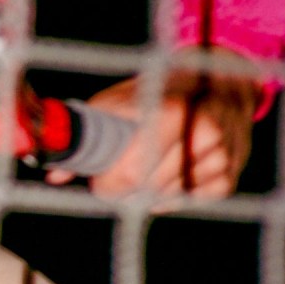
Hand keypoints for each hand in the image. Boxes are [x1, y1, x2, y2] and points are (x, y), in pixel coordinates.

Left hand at [48, 70, 258, 203]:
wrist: (218, 82)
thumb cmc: (159, 90)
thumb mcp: (120, 99)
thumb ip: (89, 132)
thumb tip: (55, 174)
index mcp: (172, 113)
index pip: (131, 174)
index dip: (108, 184)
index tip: (100, 179)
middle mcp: (203, 135)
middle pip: (146, 189)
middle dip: (124, 189)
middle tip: (117, 177)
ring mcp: (220, 157)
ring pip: (165, 197)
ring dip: (148, 191)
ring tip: (148, 165)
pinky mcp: (229, 176)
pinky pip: (189, 201)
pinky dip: (173, 194)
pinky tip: (170, 173)